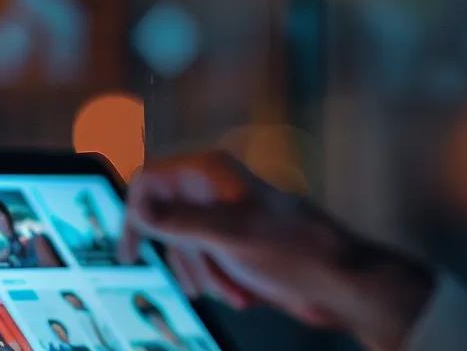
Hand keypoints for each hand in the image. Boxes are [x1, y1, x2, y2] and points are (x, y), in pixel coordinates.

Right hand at [120, 152, 434, 350]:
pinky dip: (217, 281)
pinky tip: (242, 293)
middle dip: (183, 258)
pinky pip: (205, 262)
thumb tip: (137, 211)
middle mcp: (214, 189)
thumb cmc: (294, 249)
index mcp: (210, 172)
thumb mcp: (229, 235)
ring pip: (184, 248)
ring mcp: (225, 216)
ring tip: (232, 290)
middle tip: (198, 285)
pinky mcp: (236, 242)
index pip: (149, 180)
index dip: (134, 214)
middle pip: (164, 220)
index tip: (130, 252)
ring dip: (203, 275)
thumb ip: (179, 222)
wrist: (336, 279)